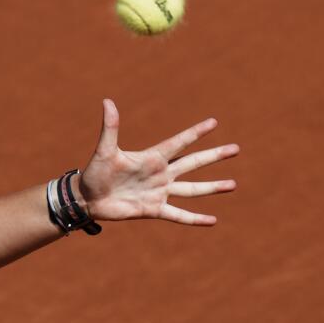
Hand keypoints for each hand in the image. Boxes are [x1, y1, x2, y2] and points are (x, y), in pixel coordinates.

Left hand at [79, 99, 238, 225]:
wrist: (87, 199)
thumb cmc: (94, 172)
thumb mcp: (105, 150)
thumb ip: (110, 127)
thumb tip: (107, 101)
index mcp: (152, 157)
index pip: (179, 142)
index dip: (196, 133)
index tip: (214, 122)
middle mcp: (160, 174)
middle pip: (193, 163)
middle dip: (214, 156)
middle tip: (236, 149)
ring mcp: (159, 192)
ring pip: (192, 189)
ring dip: (212, 187)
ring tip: (233, 184)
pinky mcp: (154, 210)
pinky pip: (178, 215)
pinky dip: (195, 218)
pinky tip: (212, 220)